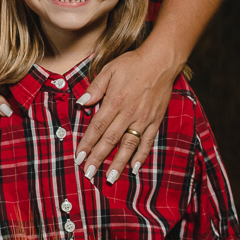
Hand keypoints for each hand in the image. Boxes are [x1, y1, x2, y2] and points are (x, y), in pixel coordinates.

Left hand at [75, 44, 179, 181]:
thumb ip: (95, 88)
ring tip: (110, 177)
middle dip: (98, 157)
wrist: (160, 61)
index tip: (78, 156)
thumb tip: (81, 103)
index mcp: (114, 101)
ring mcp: (143, 119)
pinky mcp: (154, 121)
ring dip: (118, 162)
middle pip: (110, 140)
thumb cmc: (132, 63)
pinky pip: (147, 141)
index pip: (97, 126)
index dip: (87, 143)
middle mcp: (128, 113)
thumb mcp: (109, 70)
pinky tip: (135, 167)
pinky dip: (141, 155)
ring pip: (128, 145)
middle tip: (88, 173)